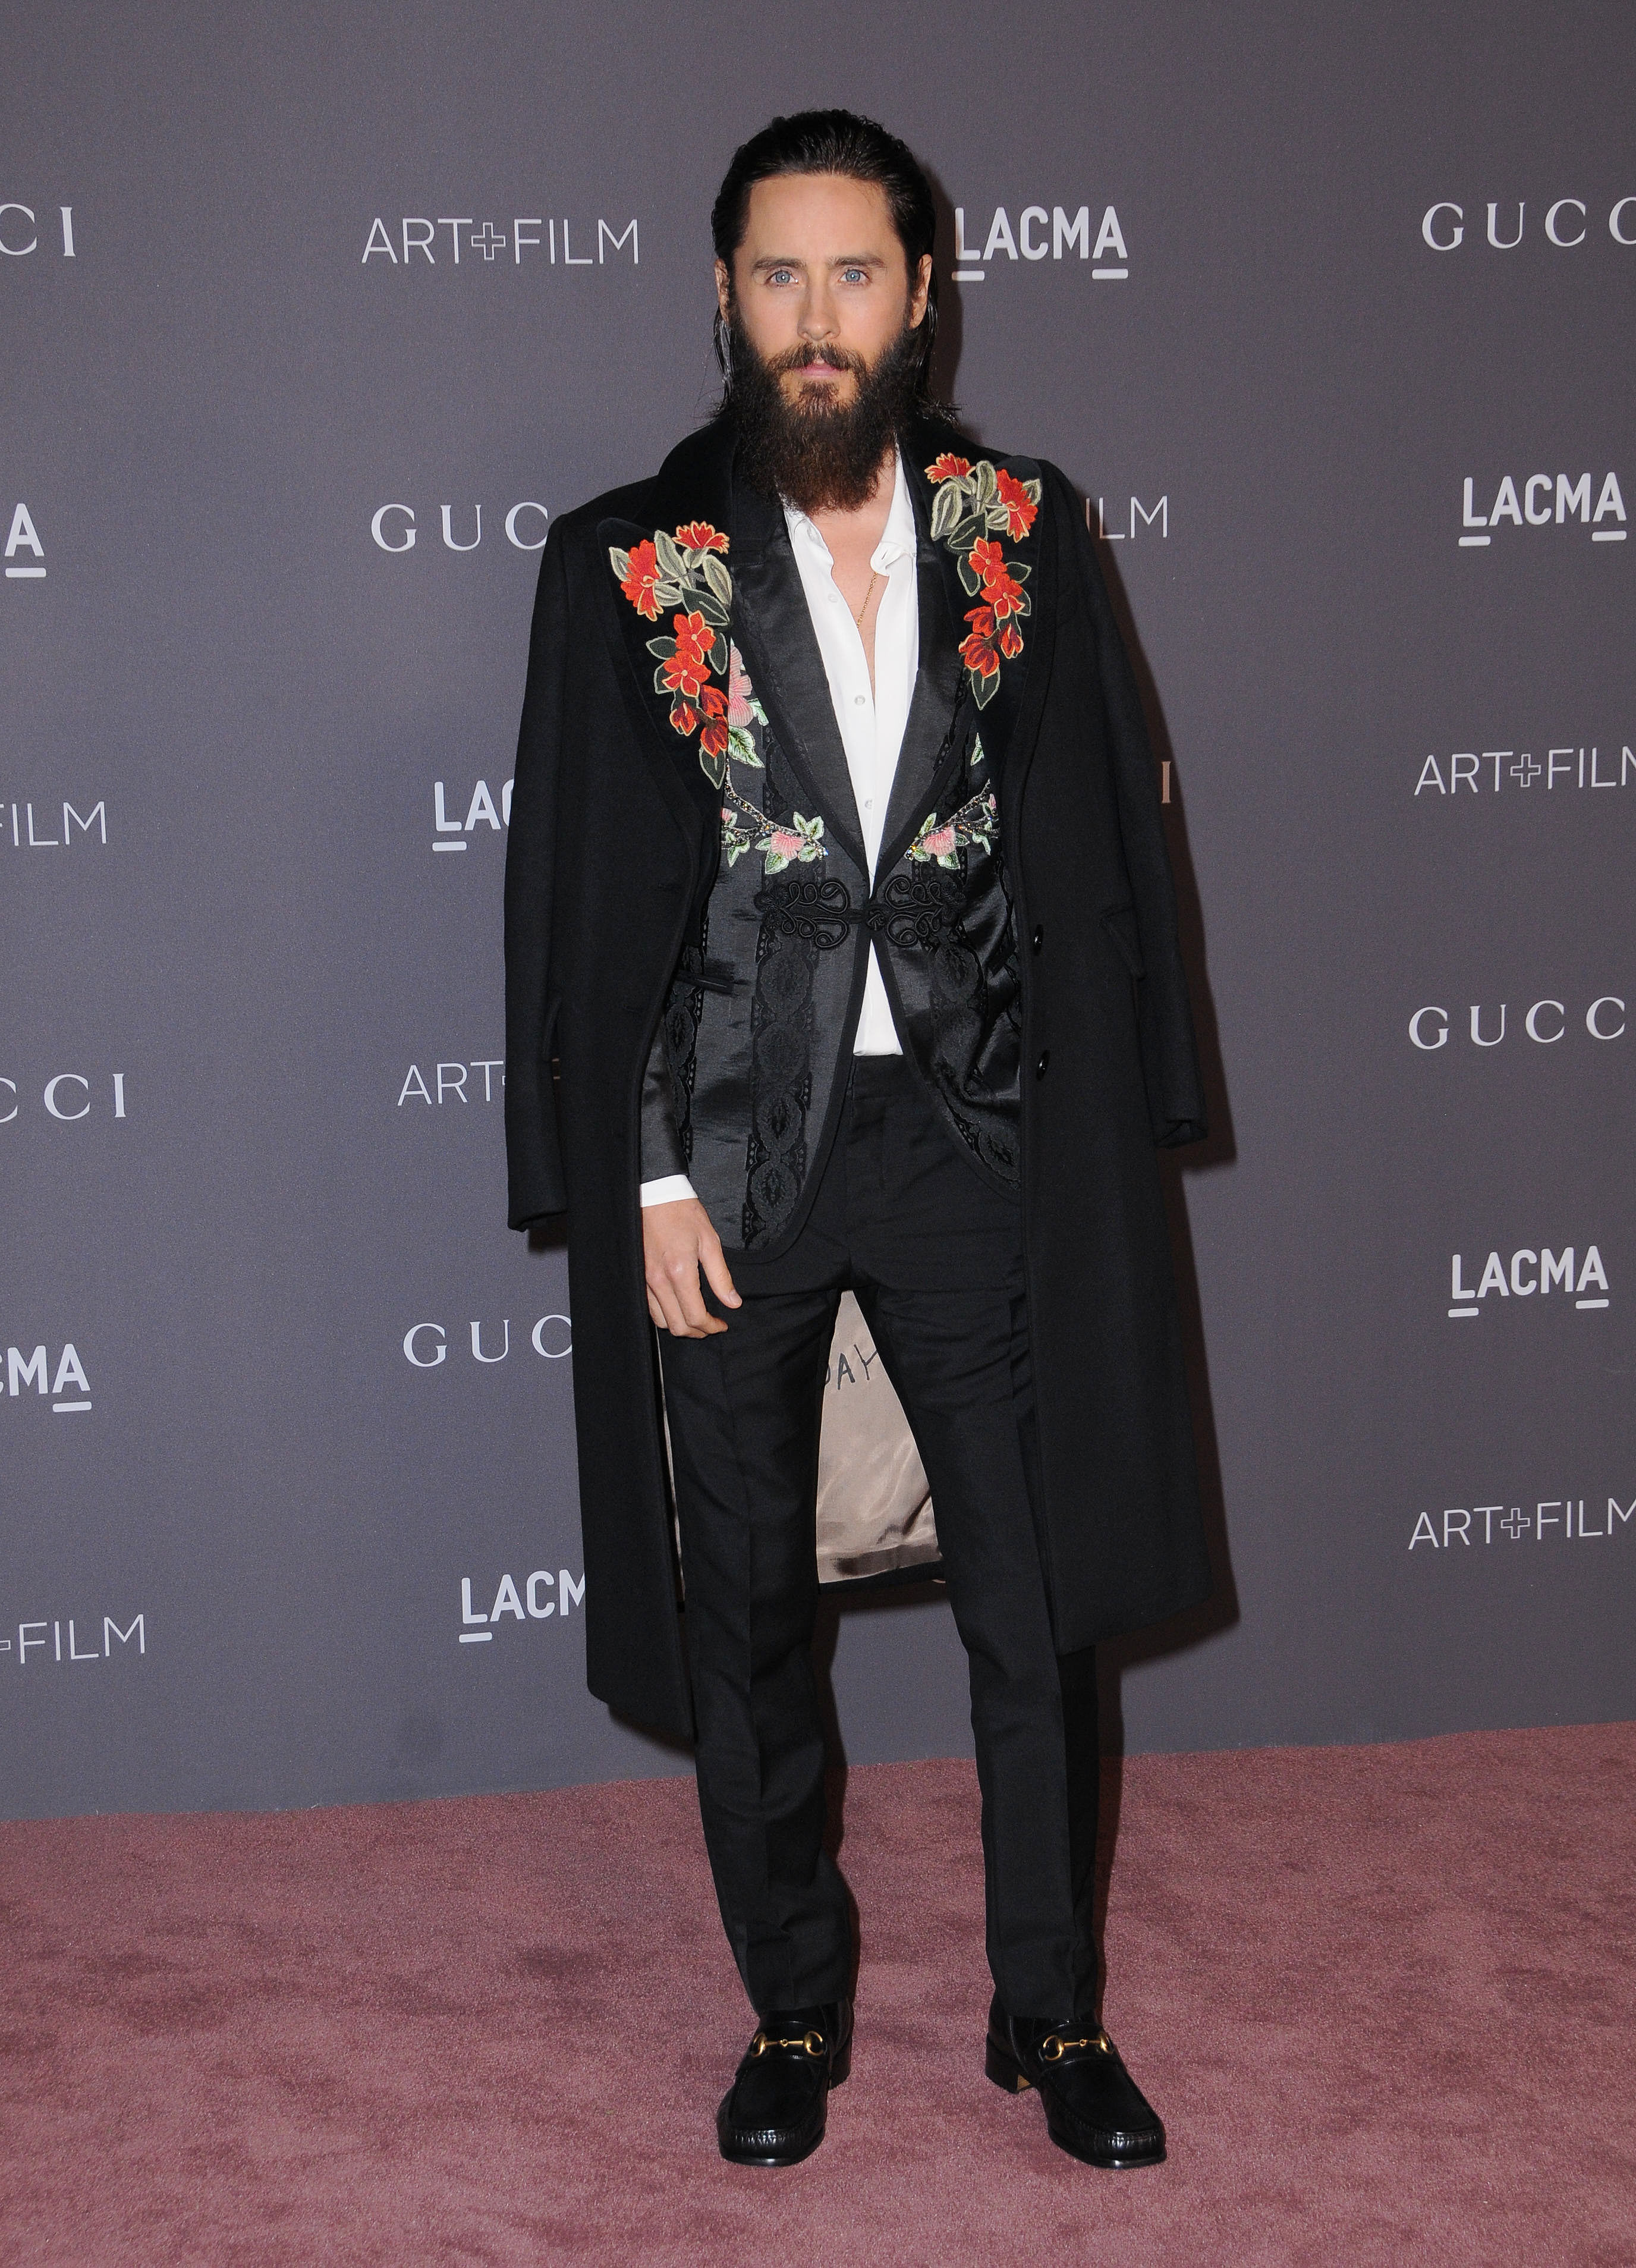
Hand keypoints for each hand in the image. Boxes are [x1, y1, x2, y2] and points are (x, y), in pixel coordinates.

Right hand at [643, 1198, 741, 1337]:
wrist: (655, 1194)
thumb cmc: (683, 1213)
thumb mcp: (710, 1241)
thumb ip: (721, 1276)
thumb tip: (733, 1302)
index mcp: (679, 1272)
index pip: (695, 1316)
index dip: (712, 1327)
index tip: (722, 1325)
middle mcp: (659, 1281)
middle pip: (677, 1325)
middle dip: (697, 1332)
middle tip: (711, 1325)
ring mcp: (645, 1280)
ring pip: (661, 1321)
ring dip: (681, 1326)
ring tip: (696, 1319)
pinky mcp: (638, 1276)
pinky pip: (650, 1307)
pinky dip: (665, 1314)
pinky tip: (677, 1307)